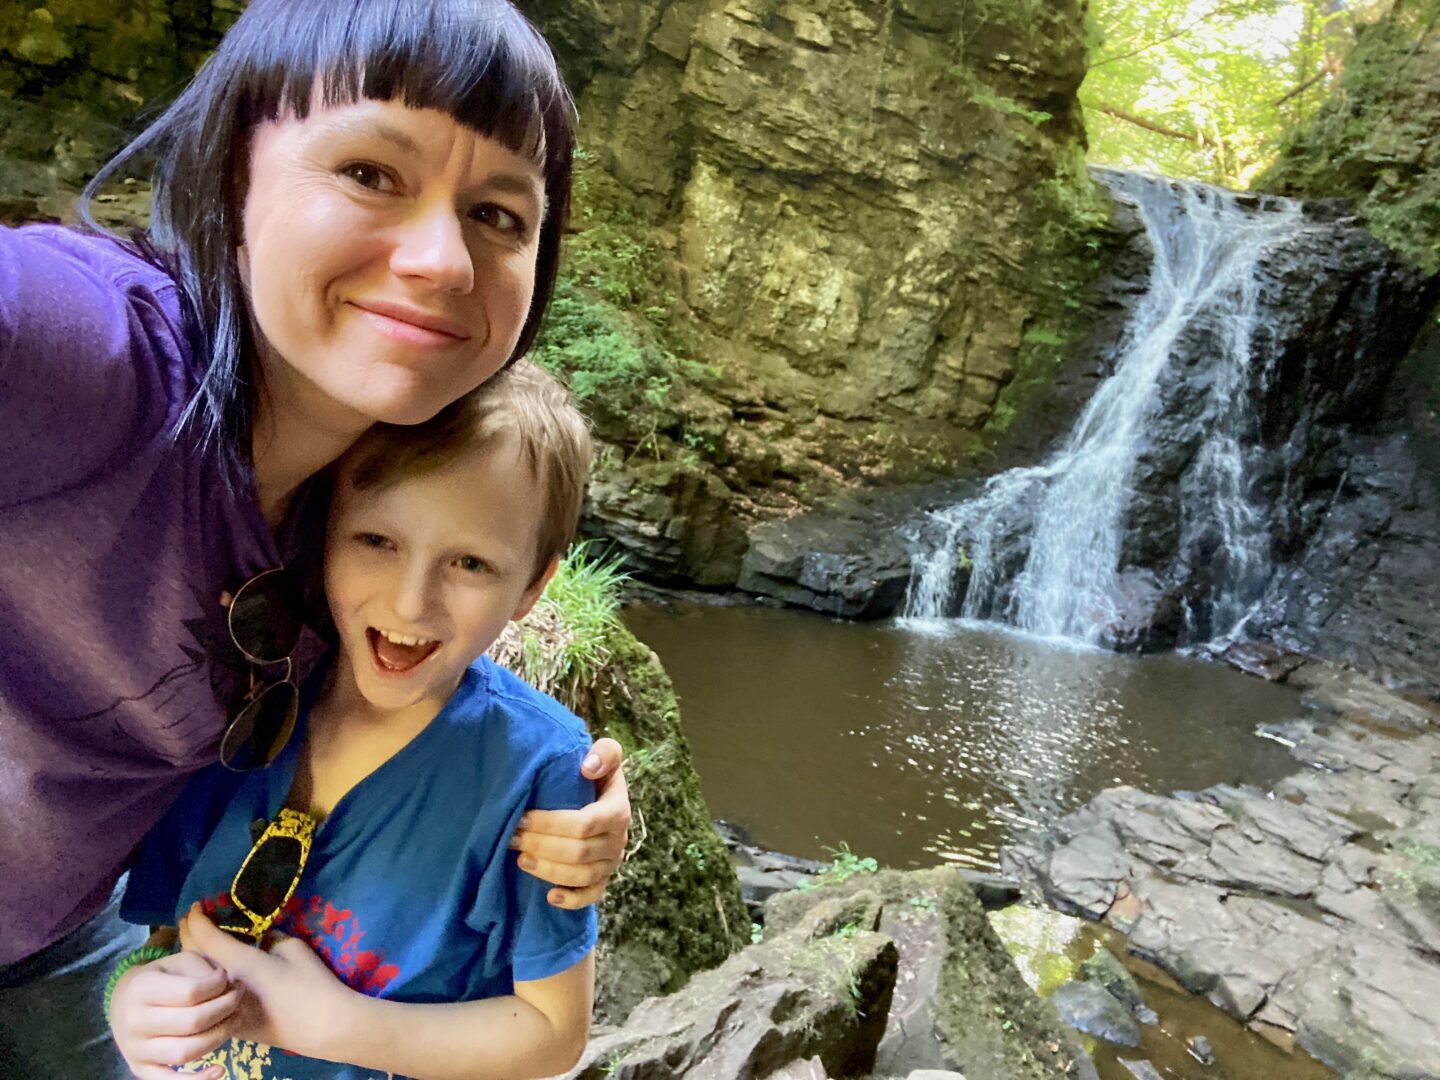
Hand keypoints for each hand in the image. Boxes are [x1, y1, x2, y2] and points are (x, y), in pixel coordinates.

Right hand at [109, 945, 239, 1079]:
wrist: (126, 1002)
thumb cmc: (163, 978)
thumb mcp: (180, 961)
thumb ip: (203, 968)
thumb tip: (226, 987)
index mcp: (142, 989)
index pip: (192, 992)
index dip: (219, 985)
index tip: (229, 979)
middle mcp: (135, 1021)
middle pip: (193, 1022)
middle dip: (226, 1009)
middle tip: (238, 998)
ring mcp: (136, 1049)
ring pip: (187, 1053)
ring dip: (220, 1037)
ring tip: (234, 1020)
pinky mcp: (140, 1069)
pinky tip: (220, 1070)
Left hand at [179, 904, 350, 1059]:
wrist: (322, 1026)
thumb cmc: (312, 983)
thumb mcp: (293, 947)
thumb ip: (269, 938)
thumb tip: (258, 939)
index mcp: (240, 963)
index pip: (206, 936)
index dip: (197, 918)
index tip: (197, 905)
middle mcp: (223, 986)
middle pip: (193, 958)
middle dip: (188, 935)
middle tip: (191, 920)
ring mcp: (223, 1008)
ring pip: (195, 979)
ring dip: (193, 957)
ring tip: (197, 941)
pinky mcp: (230, 1023)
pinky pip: (207, 996)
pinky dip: (203, 978)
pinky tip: (212, 969)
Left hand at [510, 737, 631, 908]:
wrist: (600, 797)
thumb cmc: (593, 775)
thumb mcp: (604, 755)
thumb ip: (605, 752)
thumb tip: (587, 768)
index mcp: (617, 810)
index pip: (585, 823)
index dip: (551, 823)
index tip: (523, 816)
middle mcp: (618, 839)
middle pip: (579, 852)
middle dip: (541, 845)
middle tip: (512, 837)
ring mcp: (611, 863)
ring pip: (581, 876)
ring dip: (548, 870)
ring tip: (520, 859)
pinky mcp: (602, 880)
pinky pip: (591, 897)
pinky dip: (571, 900)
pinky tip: (549, 897)